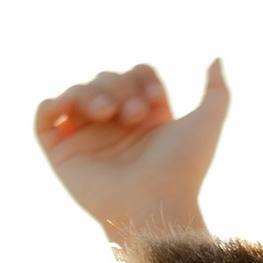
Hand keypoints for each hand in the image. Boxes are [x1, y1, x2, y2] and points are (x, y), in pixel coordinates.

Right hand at [32, 58, 230, 254]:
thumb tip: (216, 59)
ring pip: (77, 91)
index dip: (142, 78)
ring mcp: (87, 139)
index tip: (155, 103)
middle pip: (105, 77)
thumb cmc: (182, 168)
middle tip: (133, 115)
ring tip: (106, 114)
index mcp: (145, 118)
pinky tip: (71, 110)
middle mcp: (114, 126)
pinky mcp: (62, 153)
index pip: (134, 74)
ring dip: (91, 93)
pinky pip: (44, 116)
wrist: (154, 204)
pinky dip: (52, 104)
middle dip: (119, 86)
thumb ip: (218, 91)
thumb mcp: (208, 122)